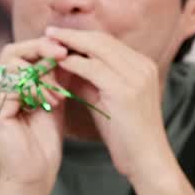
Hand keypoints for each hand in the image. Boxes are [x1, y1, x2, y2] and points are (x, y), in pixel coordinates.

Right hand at [0, 37, 69, 194]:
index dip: (41, 47)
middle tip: (63, 54)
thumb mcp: (52, 101)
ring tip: (58, 94)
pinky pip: (13, 86)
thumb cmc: (44, 145)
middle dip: (39, 49)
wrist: (35, 177)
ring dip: (41, 74)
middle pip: (10, 52)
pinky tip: (50, 102)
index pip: (17, 54)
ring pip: (11, 66)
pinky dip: (36, 89)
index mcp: (4, 89)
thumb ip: (53, 77)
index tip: (67, 49)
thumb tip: (64, 49)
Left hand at [47, 27, 178, 184]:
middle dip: (72, 35)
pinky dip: (73, 63)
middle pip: (102, 39)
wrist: (147, 162)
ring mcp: (136, 76)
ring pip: (97, 48)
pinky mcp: (125, 90)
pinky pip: (93, 68)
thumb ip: (90, 83)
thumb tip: (66, 67)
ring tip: (47, 43)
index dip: (81, 37)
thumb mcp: (107, 102)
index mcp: (142, 67)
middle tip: (48, 32)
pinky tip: (56, 63)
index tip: (58, 36)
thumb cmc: (127, 137)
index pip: (108, 42)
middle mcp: (142, 66)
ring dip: (69, 44)